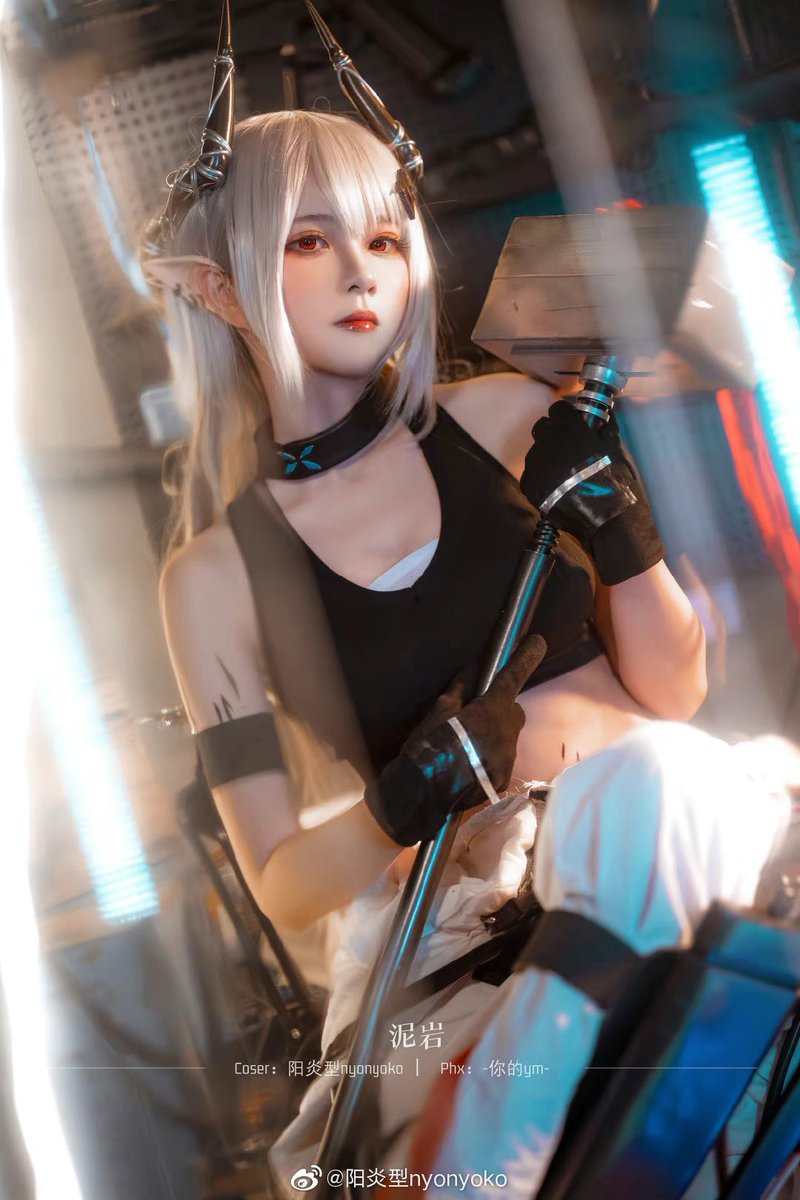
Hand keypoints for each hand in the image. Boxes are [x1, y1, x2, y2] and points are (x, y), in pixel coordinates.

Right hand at [365, 634, 546, 845]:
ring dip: (493, 736)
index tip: (539, 641)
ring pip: (507, 738)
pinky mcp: (502, 780)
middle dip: (500, 709)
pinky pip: (500, 760)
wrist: (422, 795)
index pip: (513, 678)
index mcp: (492, 712)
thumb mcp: (439, 712)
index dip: (526, 658)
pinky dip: (488, 757)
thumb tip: (473, 671)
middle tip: (476, 714)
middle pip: (513, 713)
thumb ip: (460, 690)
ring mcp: (507, 760)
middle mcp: (507, 735)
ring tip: (464, 747)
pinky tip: (466, 765)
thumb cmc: (428, 747)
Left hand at [520, 401, 664, 585]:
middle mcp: (549, 442)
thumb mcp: (614, 450)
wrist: (605, 518)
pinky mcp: (529, 485)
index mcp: (570, 429)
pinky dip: (540, 477)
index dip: (565, 415)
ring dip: (546, 456)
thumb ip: (604, 430)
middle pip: (542, 428)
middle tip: (565, 447)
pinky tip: (554, 486)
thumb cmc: (615, 481)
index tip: (571, 423)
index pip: (558, 408)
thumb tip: (603, 417)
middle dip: (552, 433)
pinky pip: (531, 474)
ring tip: (561, 471)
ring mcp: (536, 464)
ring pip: (535, 451)